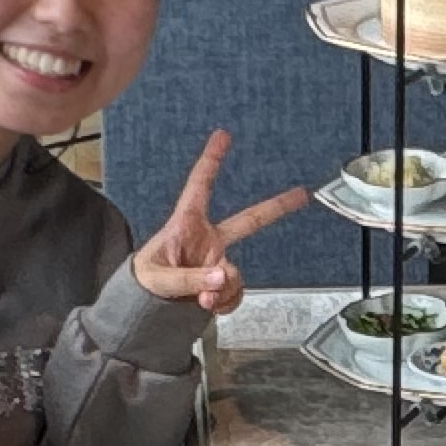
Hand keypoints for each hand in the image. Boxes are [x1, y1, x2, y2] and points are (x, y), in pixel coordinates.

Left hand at [131, 130, 306, 312]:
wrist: (144, 308)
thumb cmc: (145, 282)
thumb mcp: (159, 279)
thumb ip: (190, 279)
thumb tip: (221, 276)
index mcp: (186, 225)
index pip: (200, 186)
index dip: (212, 160)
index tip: (223, 136)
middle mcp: (207, 240)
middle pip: (248, 220)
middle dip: (276, 207)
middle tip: (301, 194)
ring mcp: (216, 261)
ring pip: (235, 274)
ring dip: (222, 289)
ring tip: (202, 299)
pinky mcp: (220, 283)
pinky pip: (235, 292)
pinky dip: (224, 302)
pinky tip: (208, 305)